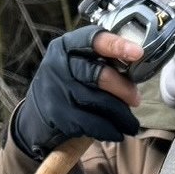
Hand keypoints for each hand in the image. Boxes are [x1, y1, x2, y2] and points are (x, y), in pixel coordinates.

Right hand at [13, 26, 144, 158]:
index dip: (118, 45)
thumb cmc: (68, 87)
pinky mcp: (58, 115)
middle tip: (136, 99)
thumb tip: (138, 73)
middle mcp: (58, 65)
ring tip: (131, 124)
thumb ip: (102, 63)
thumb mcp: (78, 67)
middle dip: (123, 89)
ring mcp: (56, 90)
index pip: (94, 40)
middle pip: (99, 74)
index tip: (138, 53)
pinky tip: (117, 133)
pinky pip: (91, 123)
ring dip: (121, 115)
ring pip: (99, 101)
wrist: (35, 117)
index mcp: (67, 47)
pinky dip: (109, 130)